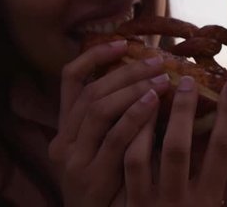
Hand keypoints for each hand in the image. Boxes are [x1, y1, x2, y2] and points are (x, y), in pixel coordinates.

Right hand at [49, 40, 169, 205]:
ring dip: (132, 88)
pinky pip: (114, 138)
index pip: (70, 79)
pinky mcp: (91, 177)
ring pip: (99, 109)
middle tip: (158, 60)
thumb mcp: (108, 148)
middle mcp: (64, 140)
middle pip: (91, 91)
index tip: (123, 42)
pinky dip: (134, 116)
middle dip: (126, 71)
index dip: (94, 56)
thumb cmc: (113, 185)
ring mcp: (74, 159)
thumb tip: (151, 81)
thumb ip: (118, 119)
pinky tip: (154, 102)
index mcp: (66, 128)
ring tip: (162, 78)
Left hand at [124, 75, 226, 206]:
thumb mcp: (213, 203)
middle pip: (180, 147)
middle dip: (182, 110)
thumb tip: (225, 125)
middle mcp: (182, 202)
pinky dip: (128, 138)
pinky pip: (124, 166)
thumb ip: (218, 172)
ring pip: (143, 154)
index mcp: (210, 200)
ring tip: (152, 92)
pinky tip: (131, 117)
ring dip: (147, 120)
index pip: (224, 148)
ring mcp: (152, 205)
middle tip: (185, 78)